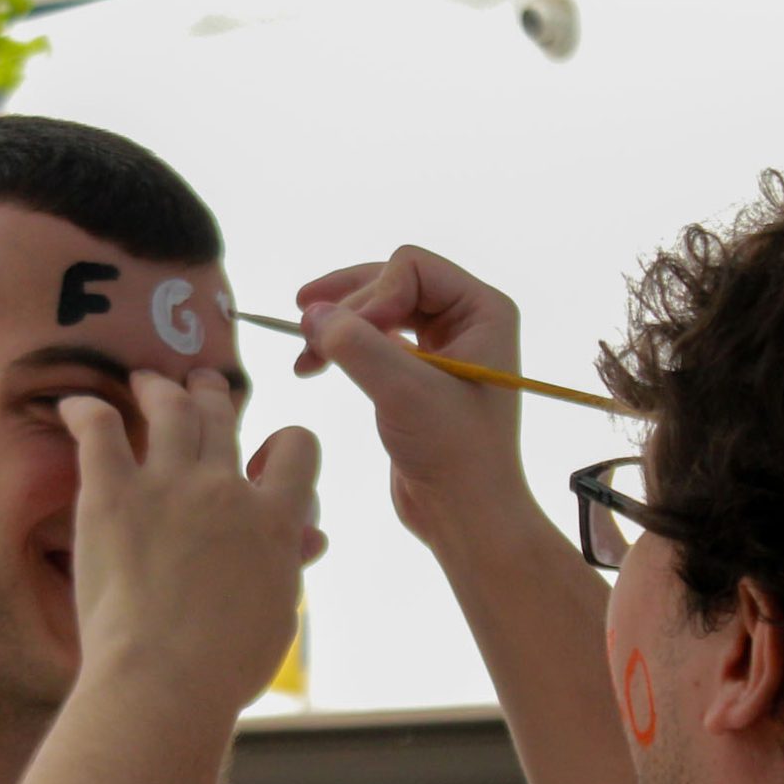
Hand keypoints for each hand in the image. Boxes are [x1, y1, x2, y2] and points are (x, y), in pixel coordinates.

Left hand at [58, 369, 322, 720]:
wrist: (165, 678)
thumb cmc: (225, 664)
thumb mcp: (278, 614)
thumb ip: (288, 564)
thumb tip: (309, 540)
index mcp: (275, 518)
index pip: (297, 449)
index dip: (288, 442)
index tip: (271, 448)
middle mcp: (226, 487)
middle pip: (224, 415)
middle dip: (213, 393)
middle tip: (202, 383)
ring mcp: (168, 484)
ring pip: (171, 408)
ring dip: (160, 387)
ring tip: (147, 379)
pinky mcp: (112, 494)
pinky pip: (100, 430)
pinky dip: (86, 410)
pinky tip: (73, 404)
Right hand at [294, 246, 534, 547]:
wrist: (465, 515)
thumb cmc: (453, 453)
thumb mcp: (403, 392)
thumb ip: (357, 345)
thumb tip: (310, 314)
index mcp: (482, 311)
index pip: (411, 268)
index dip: (373, 295)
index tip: (351, 339)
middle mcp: (466, 320)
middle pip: (391, 282)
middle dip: (347, 305)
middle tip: (303, 327)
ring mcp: (442, 347)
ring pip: (377, 309)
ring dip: (338, 324)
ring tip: (301, 347)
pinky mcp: (417, 375)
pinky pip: (374, 340)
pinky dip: (342, 347)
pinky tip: (311, 365)